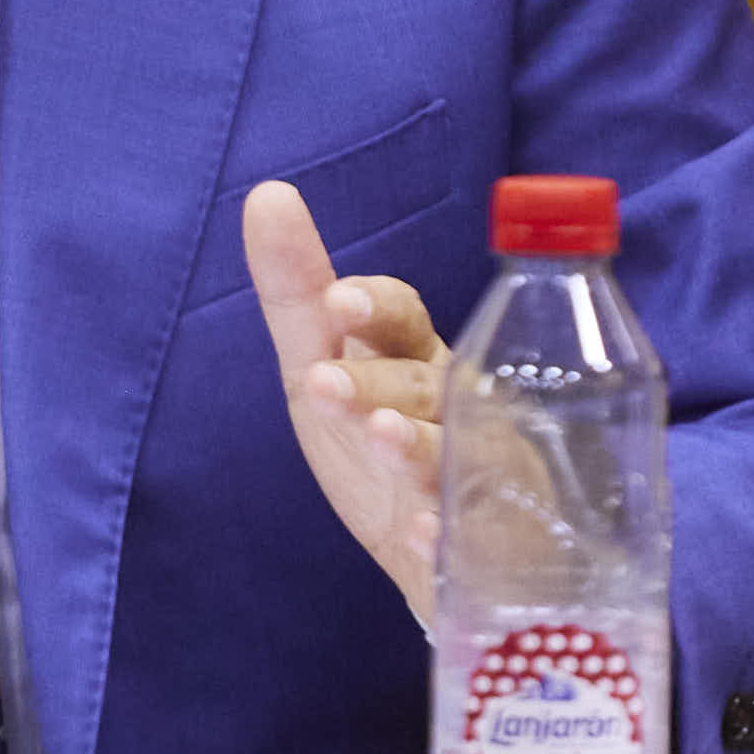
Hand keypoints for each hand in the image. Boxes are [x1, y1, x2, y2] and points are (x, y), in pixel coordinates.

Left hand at [243, 179, 448, 627]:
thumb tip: (265, 194)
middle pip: (424, 383)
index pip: (404, 316)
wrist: (442, 558)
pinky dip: (448, 536)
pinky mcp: (487, 540)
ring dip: (418, 444)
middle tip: (328, 386)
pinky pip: (474, 537)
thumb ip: (295, 295)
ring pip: (456, 452)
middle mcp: (458, 406)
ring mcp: (483, 474)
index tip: (339, 301)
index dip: (377, 305)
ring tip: (381, 437)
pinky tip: (425, 536)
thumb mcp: (323, 370)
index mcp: (414, 358)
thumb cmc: (379, 442)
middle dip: (377, 382)